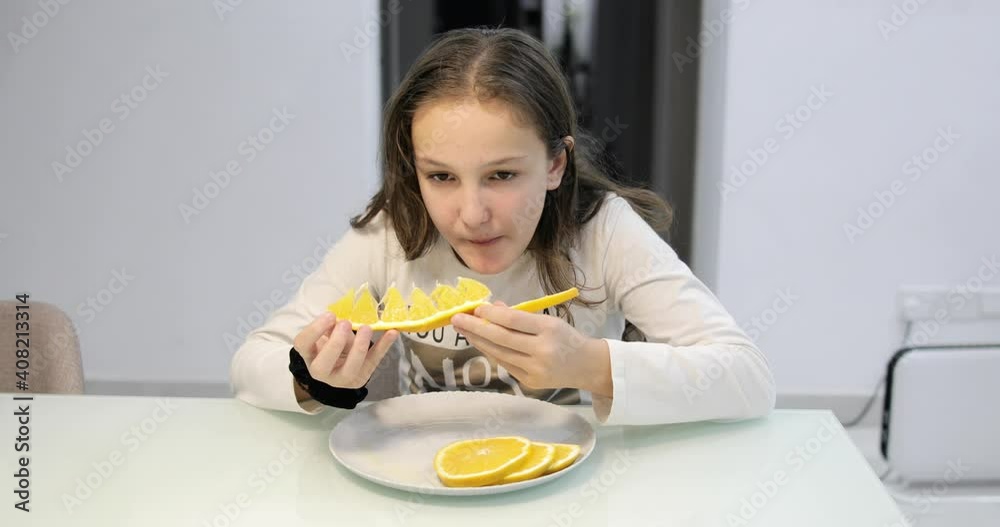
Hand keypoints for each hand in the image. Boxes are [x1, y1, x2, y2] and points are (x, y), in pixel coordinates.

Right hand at [293, 313, 399, 388]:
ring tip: (366, 328)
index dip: (314, 330)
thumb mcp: (327, 332)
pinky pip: (373, 361)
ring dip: (359, 347)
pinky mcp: (362, 376)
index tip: (330, 315)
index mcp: (309, 355)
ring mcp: (342, 379)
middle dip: (335, 343)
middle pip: (322, 365)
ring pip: (349, 369)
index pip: (303, 344)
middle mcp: (322, 372)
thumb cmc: (331, 342)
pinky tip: (392, 333)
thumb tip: (339, 320)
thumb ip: (330, 327)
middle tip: (345, 323)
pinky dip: (384, 346)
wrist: (340, 364)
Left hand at [451, 302, 611, 395]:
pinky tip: (480, 342)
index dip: (492, 314)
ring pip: (499, 353)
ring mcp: (535, 370)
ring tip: (463, 329)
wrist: (587, 366)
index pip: (514, 321)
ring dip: (478, 341)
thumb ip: (521, 316)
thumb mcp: (549, 320)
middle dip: (475, 327)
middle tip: (456, 318)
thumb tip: (494, 308)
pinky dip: (491, 352)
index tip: (476, 308)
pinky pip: (505, 364)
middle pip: (501, 338)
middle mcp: (542, 351)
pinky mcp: (529, 382)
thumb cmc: (567, 338)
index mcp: (549, 330)